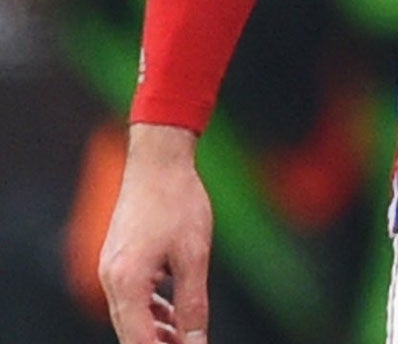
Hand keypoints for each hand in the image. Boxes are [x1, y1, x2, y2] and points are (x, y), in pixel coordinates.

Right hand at [98, 124, 210, 343]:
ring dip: (156, 331)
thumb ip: (192, 303)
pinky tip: (173, 314)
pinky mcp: (117, 260)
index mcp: (126, 284)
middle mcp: (109, 281)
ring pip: (130, 316)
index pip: (139, 341)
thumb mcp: (194, 257)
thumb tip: (196, 340)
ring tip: (186, 338)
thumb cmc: (179, 202)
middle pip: (131, 333)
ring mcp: (110, 270)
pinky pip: (130, 297)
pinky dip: (150, 310)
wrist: (158, 162)